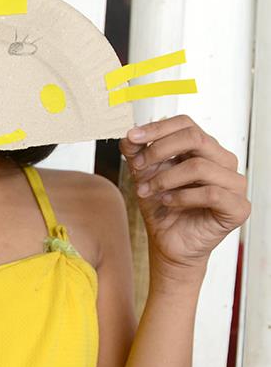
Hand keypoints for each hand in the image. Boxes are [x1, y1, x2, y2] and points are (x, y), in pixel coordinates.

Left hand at [123, 115, 249, 286]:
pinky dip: (182, 197)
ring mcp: (234, 184)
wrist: (168, 243)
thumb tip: (129, 136)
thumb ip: (137, 154)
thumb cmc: (162, 207)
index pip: (186, 124)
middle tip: (137, 168)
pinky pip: (211, 193)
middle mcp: (223, 161)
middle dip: (158, 151)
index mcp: (205, 149)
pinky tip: (166, 202)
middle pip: (194, 138)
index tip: (131, 137)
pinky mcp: (238, 207)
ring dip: (165, 178)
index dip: (157, 128)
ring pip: (199, 166)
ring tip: (146, 191)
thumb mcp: (144, 176)